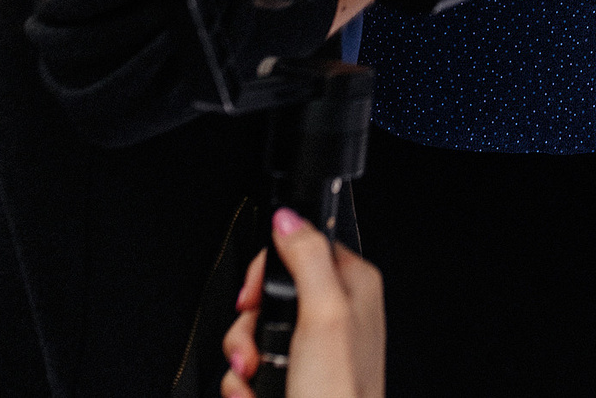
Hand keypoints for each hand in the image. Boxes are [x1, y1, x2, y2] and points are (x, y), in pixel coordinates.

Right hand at [221, 207, 384, 397]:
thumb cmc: (338, 394)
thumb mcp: (323, 315)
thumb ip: (306, 258)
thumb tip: (289, 215)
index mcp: (353, 285)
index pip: (300, 247)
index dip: (268, 272)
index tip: (253, 298)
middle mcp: (337, 314)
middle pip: (270, 295)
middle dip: (248, 328)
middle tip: (256, 349)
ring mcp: (316, 350)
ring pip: (256, 335)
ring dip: (243, 362)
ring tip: (254, 380)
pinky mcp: (297, 380)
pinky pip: (254, 370)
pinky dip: (246, 386)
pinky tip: (255, 396)